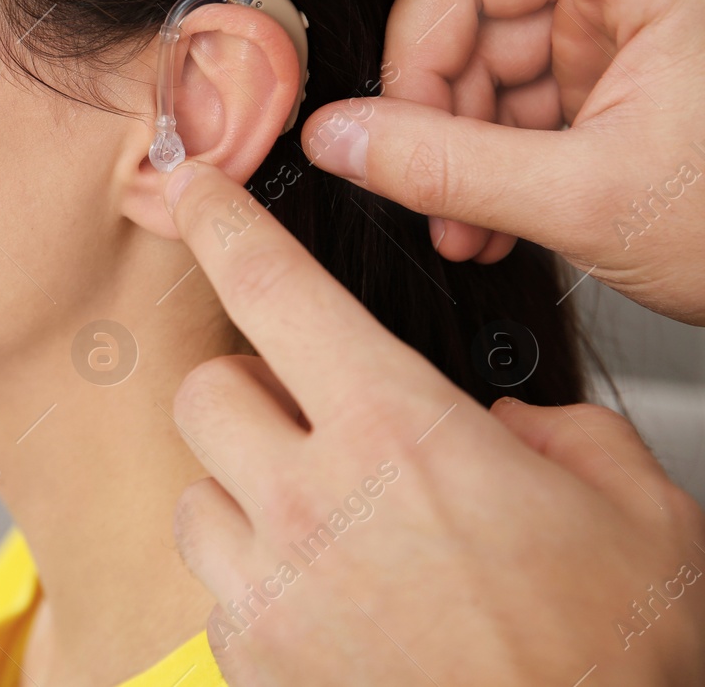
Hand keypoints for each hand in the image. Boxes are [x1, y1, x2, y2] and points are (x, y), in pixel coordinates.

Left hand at [163, 158, 704, 686]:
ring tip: (329, 530)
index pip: (274, 289)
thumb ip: (556, 433)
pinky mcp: (249, 662)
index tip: (196, 189)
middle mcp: (312, 504)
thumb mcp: (632, 511)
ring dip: (248, 493)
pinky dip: (258, 580)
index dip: (222, 224)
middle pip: (206, 391)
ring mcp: (268, 590)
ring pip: (196, 493)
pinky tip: (334, 606)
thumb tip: (501, 426)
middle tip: (312, 421)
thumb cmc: (606, 664)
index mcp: (400, 435)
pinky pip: (215, 587)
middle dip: (252, 393)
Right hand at [287, 0, 704, 324]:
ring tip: (457, 222)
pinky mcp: (610, 79)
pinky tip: (480, 219)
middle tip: (402, 163)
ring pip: (478, 49)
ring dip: (447, 138)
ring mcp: (619, 29)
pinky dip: (480, 156)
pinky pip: (508, 95)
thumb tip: (337, 139)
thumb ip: (447, 169)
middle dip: (423, 85)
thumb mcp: (592, 201)